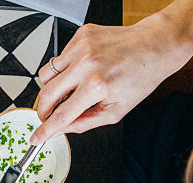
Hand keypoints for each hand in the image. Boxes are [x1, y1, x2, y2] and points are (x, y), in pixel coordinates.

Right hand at [30, 16, 192, 143]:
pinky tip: (81, 69)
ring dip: (52, 88)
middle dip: (43, 111)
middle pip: (46, 95)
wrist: (157, 44)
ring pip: (46, 75)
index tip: (36, 137)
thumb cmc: (142, 76)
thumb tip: (60, 129)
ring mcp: (82, 47)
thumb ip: (84, 123)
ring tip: (71, 88)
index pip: (61, 115)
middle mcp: (87, 64)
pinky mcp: (81, 35)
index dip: (45, 130)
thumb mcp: (116, 110)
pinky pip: (58, 59)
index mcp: (98, 86)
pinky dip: (64, 69)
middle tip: (48, 116)